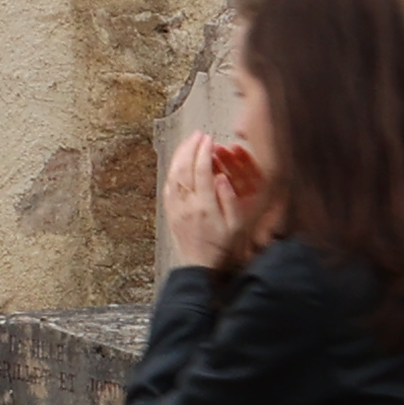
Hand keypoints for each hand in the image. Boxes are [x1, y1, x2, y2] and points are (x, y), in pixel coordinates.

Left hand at [160, 130, 234, 269]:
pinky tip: (178, 164)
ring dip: (179, 156)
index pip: (202, 171)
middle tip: (198, 135)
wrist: (201, 269)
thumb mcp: (236, 226)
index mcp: (205, 206)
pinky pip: (167, 187)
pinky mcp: (170, 213)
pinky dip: (172, 171)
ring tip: (188, 143)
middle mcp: (187, 205)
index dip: (204, 152)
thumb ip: (229, 200)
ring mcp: (176, 209)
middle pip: (185, 168)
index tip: (209, 139)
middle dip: (191, 148)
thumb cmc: (223, 249)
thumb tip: (222, 177)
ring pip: (173, 175)